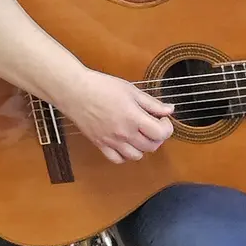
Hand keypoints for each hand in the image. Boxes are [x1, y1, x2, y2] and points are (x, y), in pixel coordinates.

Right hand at [56, 69, 174, 162]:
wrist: (75, 91)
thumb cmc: (102, 87)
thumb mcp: (131, 90)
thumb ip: (152, 103)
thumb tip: (169, 110)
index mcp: (133, 118)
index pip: (160, 134)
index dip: (167, 127)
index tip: (162, 119)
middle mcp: (124, 133)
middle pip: (152, 146)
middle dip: (157, 137)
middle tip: (153, 125)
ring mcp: (112, 141)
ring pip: (136, 156)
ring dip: (142, 147)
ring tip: (139, 134)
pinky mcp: (100, 145)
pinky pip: (117, 159)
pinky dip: (125, 155)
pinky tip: (125, 143)